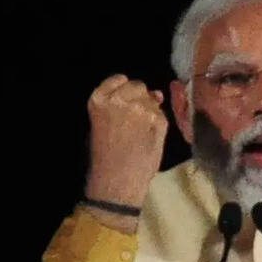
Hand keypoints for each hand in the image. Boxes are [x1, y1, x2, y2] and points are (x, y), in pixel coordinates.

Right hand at [84, 74, 168, 208]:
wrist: (116, 181)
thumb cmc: (104, 156)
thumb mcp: (102, 124)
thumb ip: (122, 104)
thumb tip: (156, 93)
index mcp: (99, 99)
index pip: (119, 79)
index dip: (124, 90)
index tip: (123, 104)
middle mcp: (120, 98)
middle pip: (138, 86)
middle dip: (139, 98)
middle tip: (133, 121)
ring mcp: (141, 108)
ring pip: (153, 99)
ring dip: (150, 111)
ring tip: (139, 133)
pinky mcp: (158, 120)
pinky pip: (162, 114)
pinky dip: (159, 124)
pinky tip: (148, 139)